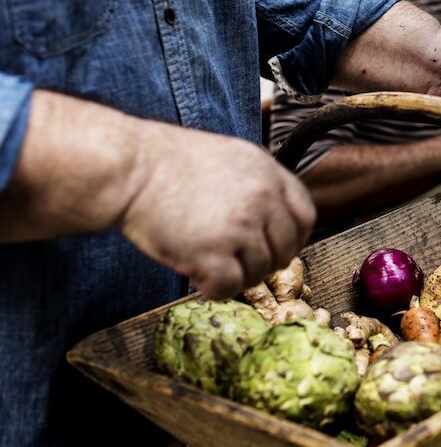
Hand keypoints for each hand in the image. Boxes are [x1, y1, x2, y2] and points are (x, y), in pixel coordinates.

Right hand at [120, 122, 315, 298]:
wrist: (129, 167)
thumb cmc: (168, 163)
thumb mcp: (230, 157)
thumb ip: (258, 183)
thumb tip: (274, 216)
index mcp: (269, 173)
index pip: (305, 216)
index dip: (294, 238)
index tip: (277, 248)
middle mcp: (262, 198)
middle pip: (285, 249)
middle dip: (265, 262)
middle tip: (238, 263)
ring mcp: (239, 227)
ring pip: (258, 271)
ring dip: (237, 275)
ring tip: (209, 264)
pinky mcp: (212, 253)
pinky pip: (230, 287)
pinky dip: (215, 289)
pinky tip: (198, 277)